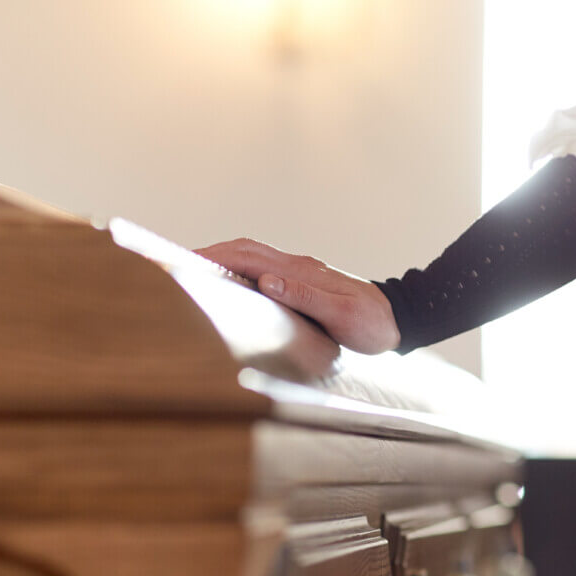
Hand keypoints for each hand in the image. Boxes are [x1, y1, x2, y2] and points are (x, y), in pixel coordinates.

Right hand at [195, 238, 400, 353]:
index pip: (248, 256)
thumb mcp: (342, 315)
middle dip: (210, 254)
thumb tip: (266, 281)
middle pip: (245, 250)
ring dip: (223, 261)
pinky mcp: (304, 284)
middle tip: (175, 263)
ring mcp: (300, 274)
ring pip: (253, 258)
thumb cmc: (373, 324)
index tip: (183, 260)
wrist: (400, 320)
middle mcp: (297, 267)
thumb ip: (305, 297)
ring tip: (194, 272)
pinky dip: (239, 272)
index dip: (214, 256)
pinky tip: (229, 285)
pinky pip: (264, 271)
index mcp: (301, 271)